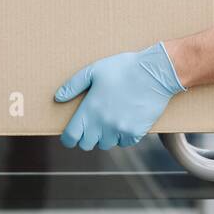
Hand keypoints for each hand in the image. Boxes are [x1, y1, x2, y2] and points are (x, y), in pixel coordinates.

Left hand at [55, 41, 184, 150]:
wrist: (154, 72)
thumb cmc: (123, 68)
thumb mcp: (94, 70)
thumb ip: (73, 85)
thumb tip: (58, 98)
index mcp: (90, 110)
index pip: (71, 137)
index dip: (68, 138)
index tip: (70, 135)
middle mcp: (103, 124)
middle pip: (88, 144)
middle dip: (87, 136)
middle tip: (92, 124)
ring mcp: (120, 130)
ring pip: (106, 144)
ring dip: (105, 136)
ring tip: (110, 119)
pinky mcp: (136, 132)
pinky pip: (125, 142)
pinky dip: (123, 136)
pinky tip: (125, 120)